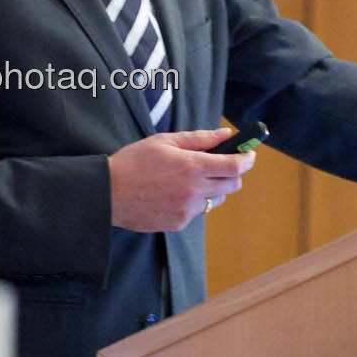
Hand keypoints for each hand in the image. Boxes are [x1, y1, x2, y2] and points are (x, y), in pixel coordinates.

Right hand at [108, 126, 256, 231]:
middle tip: (222, 164)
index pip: (235, 166)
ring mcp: (187, 210)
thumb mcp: (165, 141)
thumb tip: (225, 134)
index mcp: (192, 166)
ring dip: (214, 188)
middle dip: (233, 173)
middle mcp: (194, 191)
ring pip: (217, 199)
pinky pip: (197, 211)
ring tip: (190, 179)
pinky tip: (173, 193)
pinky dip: (194, 201)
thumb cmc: (134, 162)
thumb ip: (199, 139)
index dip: (247, 158)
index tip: (248, 153)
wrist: (108, 193)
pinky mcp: (179, 223)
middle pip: (233, 185)